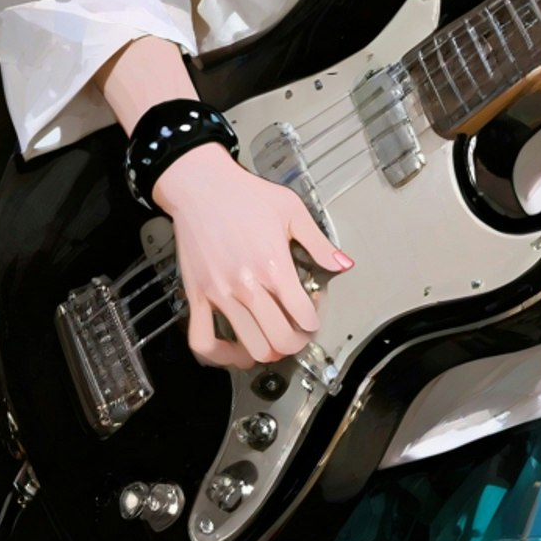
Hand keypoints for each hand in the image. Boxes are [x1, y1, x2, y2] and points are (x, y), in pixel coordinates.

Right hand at [152, 142, 352, 369]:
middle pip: (280, 340)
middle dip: (296, 342)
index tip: (312, 313)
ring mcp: (219, 294)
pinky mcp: (196, 296)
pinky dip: (220, 356)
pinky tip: (234, 349)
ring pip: (249, 347)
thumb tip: (344, 264)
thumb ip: (319, 243)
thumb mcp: (291, 210)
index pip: (303, 316)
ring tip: (272, 340)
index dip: (314, 322)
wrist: (201, 185)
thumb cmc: (245, 195)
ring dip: (267, 351)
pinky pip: (202, 341)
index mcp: (274, 265)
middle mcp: (247, 286)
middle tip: (297, 331)